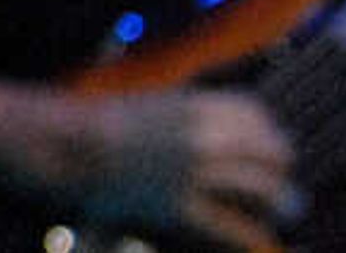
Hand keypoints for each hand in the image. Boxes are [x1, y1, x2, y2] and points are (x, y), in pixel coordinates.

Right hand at [75, 87, 295, 250]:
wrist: (61, 143)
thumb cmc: (95, 124)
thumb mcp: (146, 105)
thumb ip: (182, 113)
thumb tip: (212, 126)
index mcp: (191, 106)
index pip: (254, 114)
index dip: (269, 132)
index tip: (273, 147)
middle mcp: (200, 136)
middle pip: (266, 151)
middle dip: (280, 169)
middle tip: (283, 185)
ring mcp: (192, 172)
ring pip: (259, 187)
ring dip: (278, 200)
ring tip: (284, 210)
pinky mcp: (179, 207)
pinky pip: (231, 227)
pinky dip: (251, 237)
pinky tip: (259, 243)